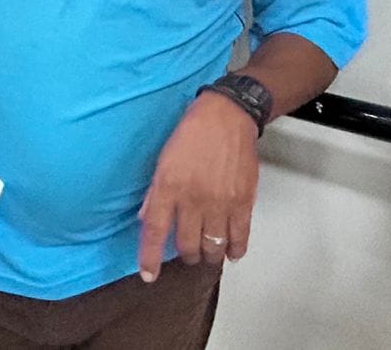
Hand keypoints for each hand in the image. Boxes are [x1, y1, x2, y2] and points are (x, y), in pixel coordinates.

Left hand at [136, 91, 259, 281]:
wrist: (227, 115)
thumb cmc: (193, 132)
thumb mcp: (163, 159)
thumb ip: (155, 193)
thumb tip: (146, 220)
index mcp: (169, 186)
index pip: (154, 231)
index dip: (149, 257)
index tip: (148, 274)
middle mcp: (193, 198)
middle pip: (186, 245)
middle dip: (185, 256)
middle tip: (187, 253)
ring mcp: (220, 202)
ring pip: (212, 247)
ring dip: (208, 255)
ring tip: (208, 253)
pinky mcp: (243, 201)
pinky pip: (239, 237)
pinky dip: (235, 250)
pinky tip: (231, 252)